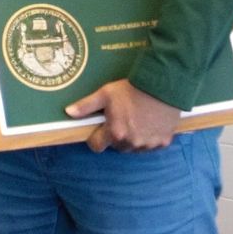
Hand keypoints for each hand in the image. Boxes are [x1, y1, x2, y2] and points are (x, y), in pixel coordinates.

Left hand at [63, 79, 179, 152]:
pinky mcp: (163, 142)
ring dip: (132, 139)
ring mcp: (148, 144)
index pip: (97, 146)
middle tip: (120, 119)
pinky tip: (150, 123)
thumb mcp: (105, 94)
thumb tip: (69, 112)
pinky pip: (151, 145)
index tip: (99, 128)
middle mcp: (131, 143)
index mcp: (115, 133)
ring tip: (136, 120)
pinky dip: (149, 138)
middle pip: (116, 146)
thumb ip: (86, 106)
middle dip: (115, 136)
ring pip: (134, 147)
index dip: (95, 137)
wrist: (162, 86)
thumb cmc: (132, 89)